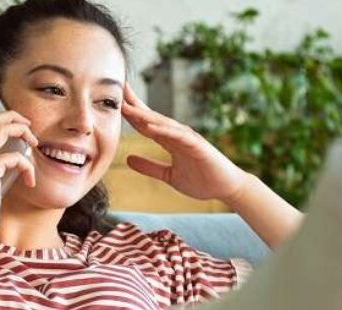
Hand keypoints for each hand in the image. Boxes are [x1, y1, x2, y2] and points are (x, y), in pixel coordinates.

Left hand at [122, 83, 250, 203]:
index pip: (146, 122)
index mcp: (169, 140)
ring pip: (163, 123)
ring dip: (145, 115)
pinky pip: (179, 137)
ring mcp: (188, 139)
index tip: (115, 100)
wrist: (226, 188)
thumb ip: (149, 167)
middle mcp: (178, 135)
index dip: (131, 112)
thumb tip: (128, 159)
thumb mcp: (168, 175)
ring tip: (127, 106)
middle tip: (118, 88)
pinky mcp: (198, 147)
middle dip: (135, 103)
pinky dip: (165, 131)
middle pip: (152, 116)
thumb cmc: (201, 180)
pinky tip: (151, 127)